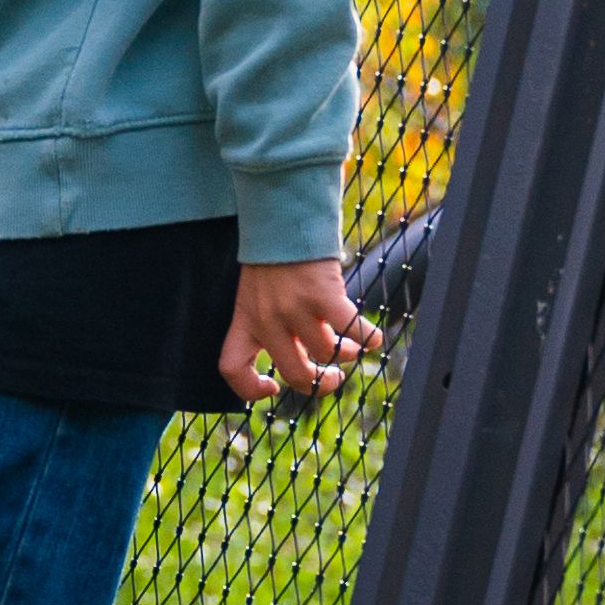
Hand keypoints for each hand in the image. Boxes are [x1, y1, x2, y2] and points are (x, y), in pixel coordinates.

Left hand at [223, 259, 378, 404]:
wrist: (283, 215)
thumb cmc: (274, 256)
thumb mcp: (256, 293)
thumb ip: (271, 324)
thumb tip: (307, 358)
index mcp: (244, 320)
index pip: (232, 368)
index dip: (250, 389)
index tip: (272, 387)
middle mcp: (267, 319)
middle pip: (294, 373)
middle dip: (319, 383)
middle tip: (332, 377)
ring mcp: (295, 308)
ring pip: (327, 351)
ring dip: (345, 353)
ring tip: (351, 345)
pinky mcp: (323, 295)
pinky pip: (352, 330)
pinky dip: (368, 338)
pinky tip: (373, 337)